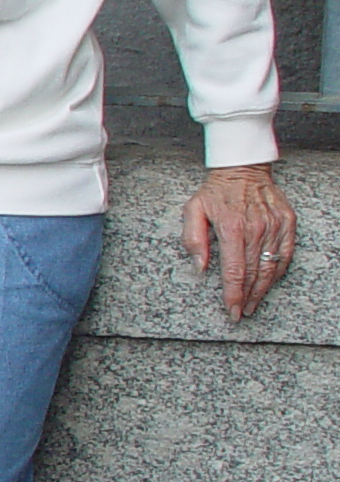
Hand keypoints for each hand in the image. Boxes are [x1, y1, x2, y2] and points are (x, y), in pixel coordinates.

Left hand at [182, 163, 297, 320]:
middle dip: (247, 297)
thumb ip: (193, 240)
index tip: (231, 311)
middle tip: (241, 312)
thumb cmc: (215, 192)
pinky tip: (270, 283)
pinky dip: (278, 271)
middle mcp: (256, 229)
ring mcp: (274, 226)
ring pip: (271, 267)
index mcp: (231, 228)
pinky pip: (286, 254)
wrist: (243, 169)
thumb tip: (199, 268)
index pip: (234, 271)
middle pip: (253, 274)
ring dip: (262, 289)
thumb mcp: (193, 211)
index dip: (233, 295)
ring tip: (253, 304)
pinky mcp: (287, 223)